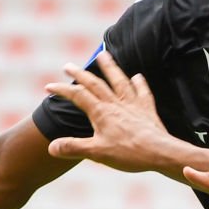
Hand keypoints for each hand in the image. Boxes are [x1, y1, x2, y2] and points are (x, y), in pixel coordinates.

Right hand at [42, 53, 182, 173]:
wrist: (159, 152)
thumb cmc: (128, 154)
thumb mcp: (97, 153)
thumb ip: (73, 147)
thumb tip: (51, 147)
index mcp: (101, 113)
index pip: (77, 95)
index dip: (62, 89)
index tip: (49, 86)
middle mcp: (115, 104)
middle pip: (95, 84)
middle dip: (79, 74)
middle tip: (68, 66)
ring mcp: (132, 104)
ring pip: (118, 81)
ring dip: (109, 67)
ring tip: (102, 54)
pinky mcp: (147, 110)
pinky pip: (142, 92)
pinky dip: (139, 83)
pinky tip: (137, 76)